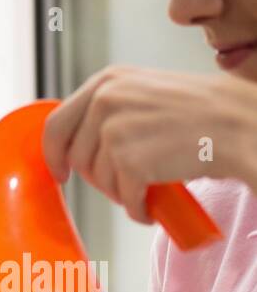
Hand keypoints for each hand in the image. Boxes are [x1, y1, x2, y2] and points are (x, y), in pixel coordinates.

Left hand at [42, 65, 256, 221]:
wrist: (239, 123)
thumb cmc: (198, 113)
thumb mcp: (145, 92)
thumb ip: (109, 108)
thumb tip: (74, 142)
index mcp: (106, 82)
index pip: (55, 125)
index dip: (53, 155)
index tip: (61, 172)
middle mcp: (105, 101)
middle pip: (76, 159)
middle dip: (98, 178)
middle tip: (127, 181)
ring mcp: (116, 130)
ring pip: (100, 181)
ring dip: (123, 193)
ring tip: (150, 184)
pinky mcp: (131, 161)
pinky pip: (124, 199)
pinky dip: (139, 209)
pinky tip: (155, 203)